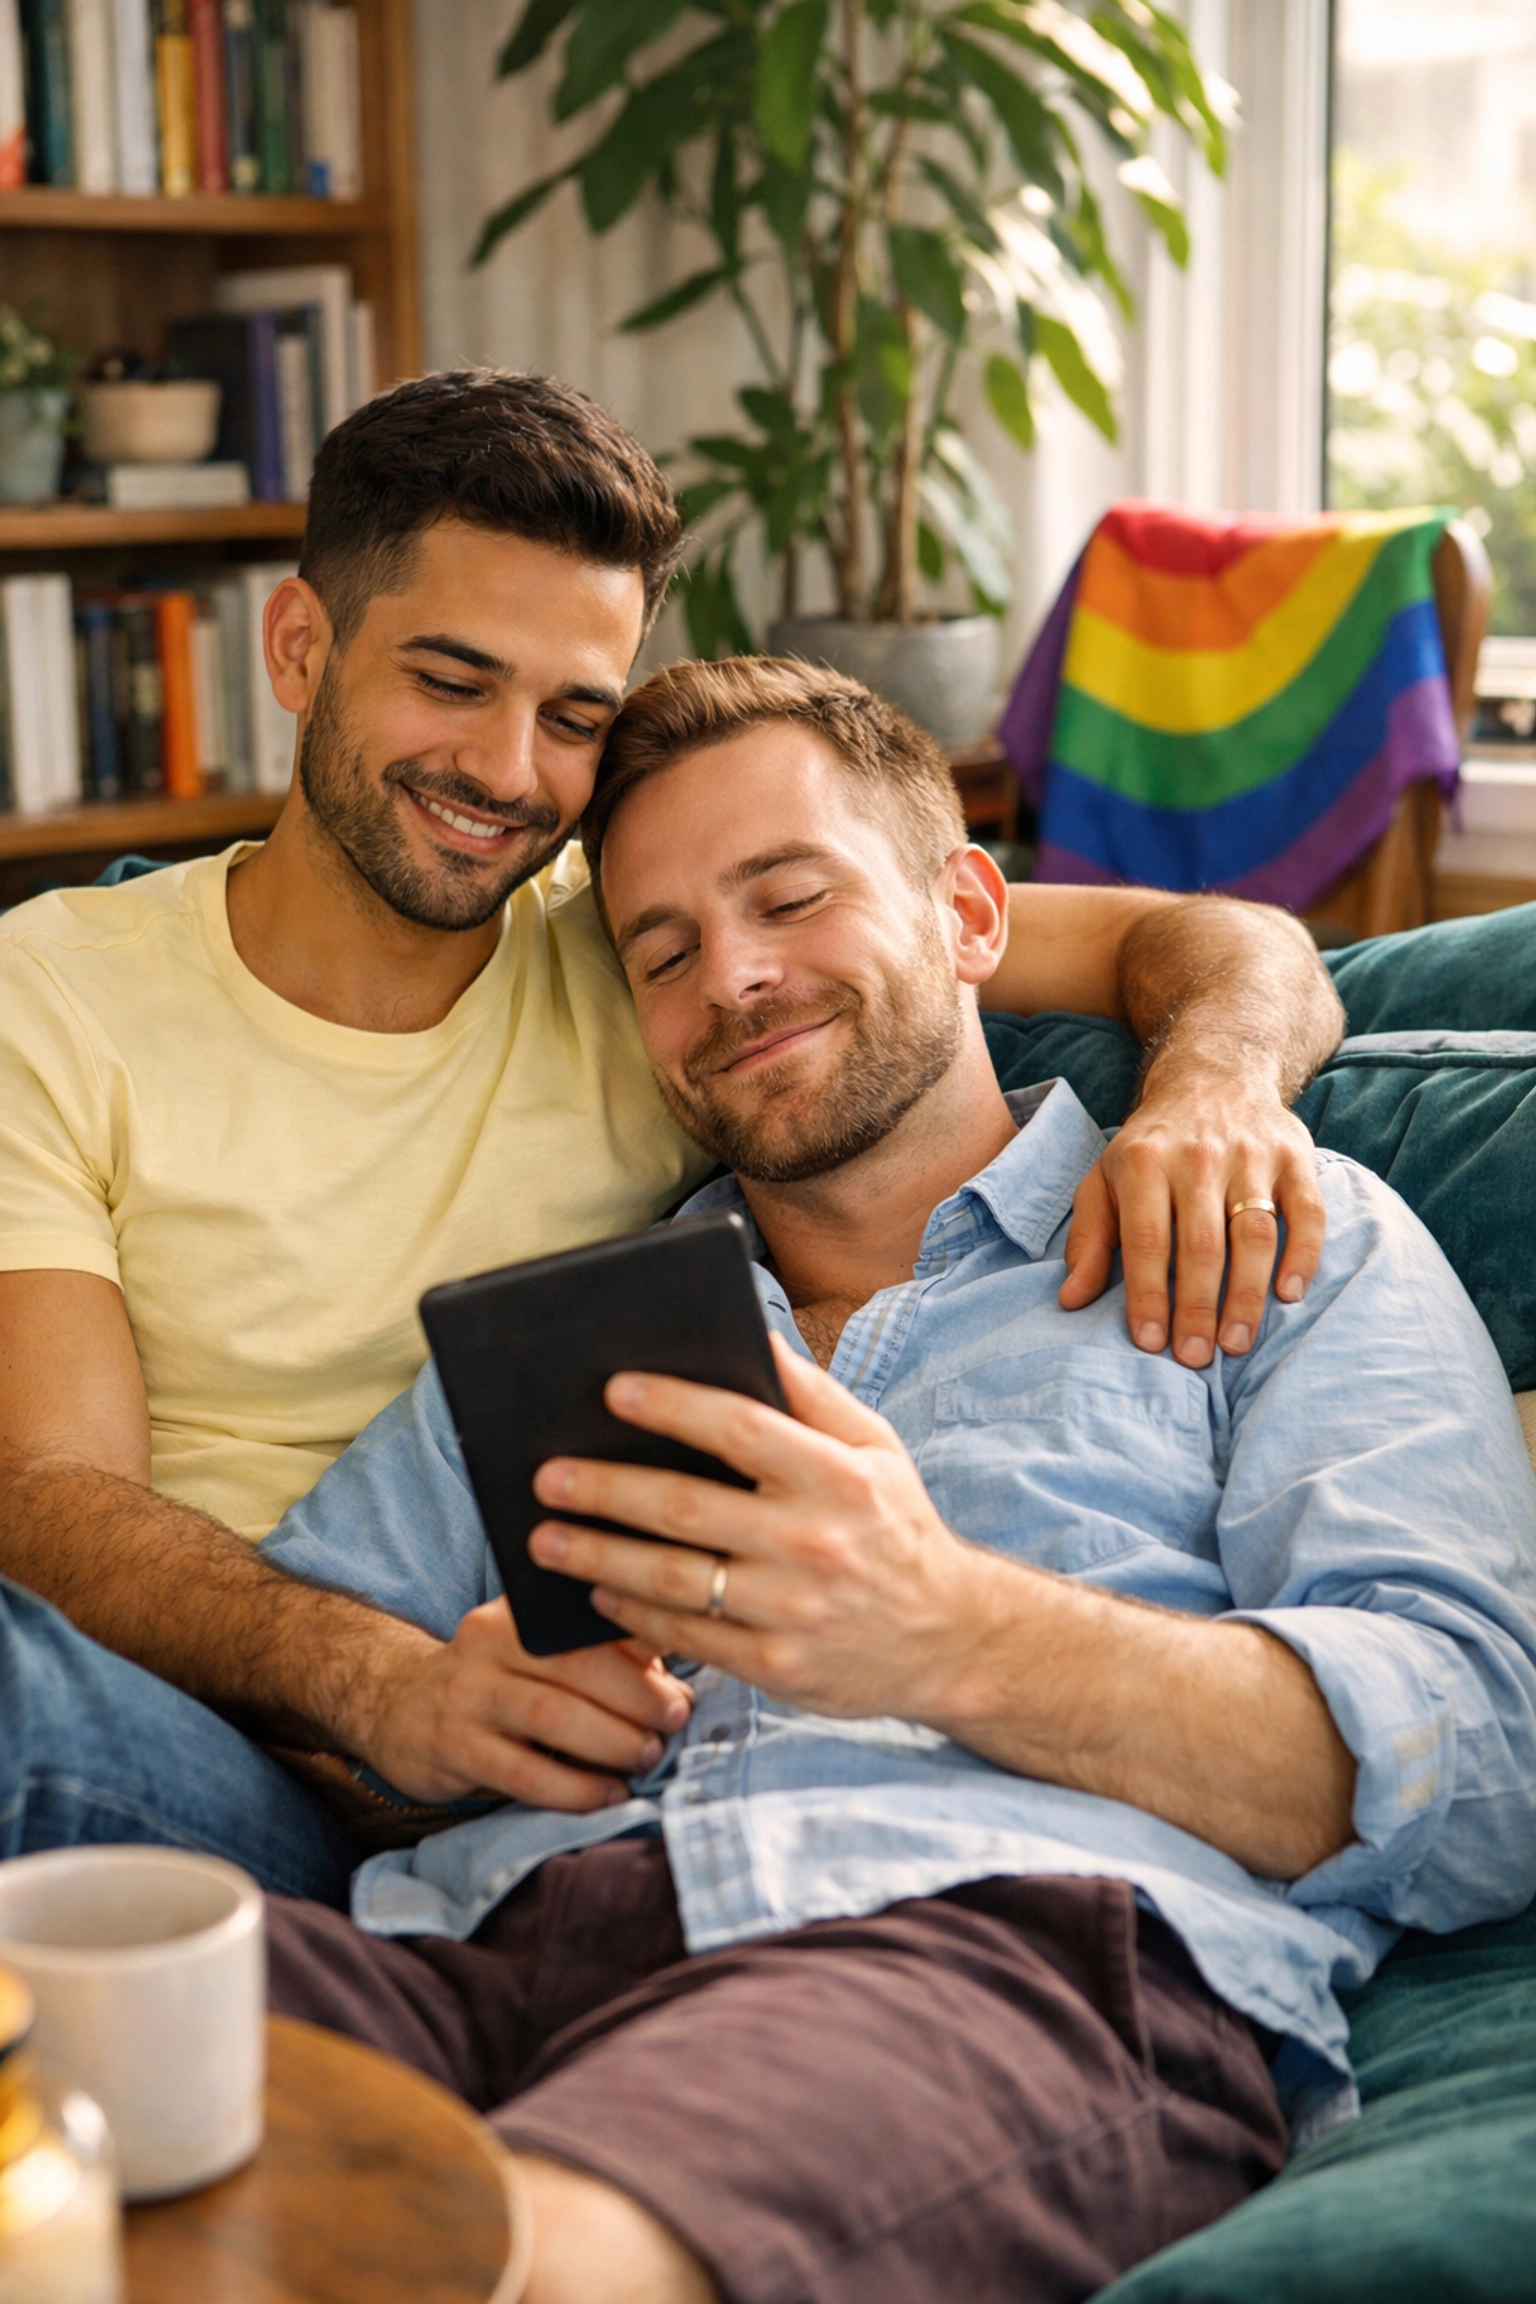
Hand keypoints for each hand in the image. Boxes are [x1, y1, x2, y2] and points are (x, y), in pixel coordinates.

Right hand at [361, 1600, 692, 1809]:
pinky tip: (609, 1795)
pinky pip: (526, 1774)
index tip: (688, 1664)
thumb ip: (605, 1656)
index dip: (646, 1636)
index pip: (588, 1611)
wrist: (402, 1710)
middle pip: (575, 1662)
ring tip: (647, 1756)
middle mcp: (487, 1640)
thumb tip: (678, 1683)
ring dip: (612, 1741)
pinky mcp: (454, 1748)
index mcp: (519, 1607)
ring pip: (552, 1715)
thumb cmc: (499, 1680)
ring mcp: (466, 1694)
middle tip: (674, 1720)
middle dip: (637, 1695)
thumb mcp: (541, 1652)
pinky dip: (577, 1790)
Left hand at [527, 1337, 981, 1720]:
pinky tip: (599, 1592)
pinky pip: (689, 1636)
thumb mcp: (876, 1449)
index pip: (739, 1427)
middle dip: (606, 1488)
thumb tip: (753, 1334)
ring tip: (546, 1539)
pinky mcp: (777, 1667)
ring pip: (673, 1579)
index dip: (671, 1405)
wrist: (951, 1638)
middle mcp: (813, 1541)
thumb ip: (813, 1395)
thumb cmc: (896, 1527)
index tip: (612, 1389)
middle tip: (549, 1476)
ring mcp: (793, 1609)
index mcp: (835, 1476)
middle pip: (685, 1508)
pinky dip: (635, 1614)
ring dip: (599, 1557)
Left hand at [1059, 1066, 1326, 1367]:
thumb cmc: (1151, 1147)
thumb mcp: (1105, 1180)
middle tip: (1196, 1359)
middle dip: (1197, 1309)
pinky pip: (1307, 1212)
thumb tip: (1070, 1299)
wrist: (1212, 1077)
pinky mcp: (1295, 1158)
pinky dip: (1303, 1255)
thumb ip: (1090, 1239)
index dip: (1148, 1295)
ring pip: (1254, 1234)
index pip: (1147, 1240)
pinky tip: (1289, 1295)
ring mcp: (1251, 1156)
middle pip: (1202, 1245)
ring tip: (1236, 1343)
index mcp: (1144, 1161)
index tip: (1150, 1344)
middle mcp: (1198, 1156)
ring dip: (1247, 1295)